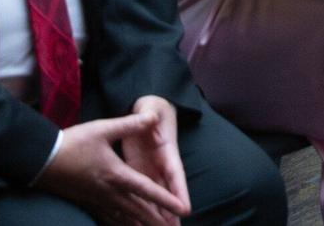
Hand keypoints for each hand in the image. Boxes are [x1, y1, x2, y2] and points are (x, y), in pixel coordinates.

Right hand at [36, 110, 189, 225]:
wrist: (42, 160)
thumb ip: (130, 124)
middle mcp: (111, 192)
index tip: (183, 209)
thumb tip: (153, 116)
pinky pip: (111, 218)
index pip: (148, 190)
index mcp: (117, 175)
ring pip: (126, 218)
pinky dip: (123, 224)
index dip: (167, 200)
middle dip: (159, 221)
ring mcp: (99, 200)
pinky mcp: (89, 203)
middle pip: (140, 211)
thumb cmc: (73, 143)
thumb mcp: (103, 128)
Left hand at [114, 96, 189, 225]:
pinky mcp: (138, 173)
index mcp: (167, 151)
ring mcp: (151, 172)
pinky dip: (143, 209)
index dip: (180, 191)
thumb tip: (152, 116)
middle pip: (169, 193)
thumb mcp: (151, 109)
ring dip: (159, 216)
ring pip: (156, 198)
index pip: (175, 174)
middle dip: (173, 213)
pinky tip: (139, 222)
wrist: (148, 111)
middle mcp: (161, 166)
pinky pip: (141, 194)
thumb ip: (150, 115)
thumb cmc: (151, 109)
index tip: (186, 208)